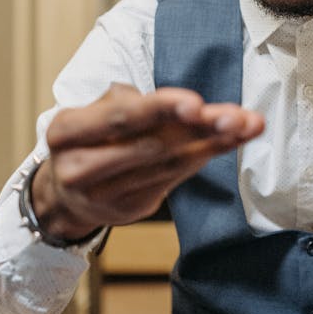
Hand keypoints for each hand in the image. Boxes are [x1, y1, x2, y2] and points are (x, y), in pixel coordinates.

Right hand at [31, 83, 264, 239]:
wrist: (66, 193)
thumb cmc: (90, 137)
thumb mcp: (97, 111)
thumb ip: (135, 103)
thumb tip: (189, 108)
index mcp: (65, 132)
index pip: (121, 118)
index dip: (161, 110)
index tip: (197, 104)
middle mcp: (79, 167)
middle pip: (150, 144)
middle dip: (199, 128)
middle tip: (237, 118)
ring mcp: (104, 195)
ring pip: (168, 165)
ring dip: (213, 143)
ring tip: (247, 125)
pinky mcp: (129, 210)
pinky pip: (173, 180)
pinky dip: (203, 157)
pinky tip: (228, 142)